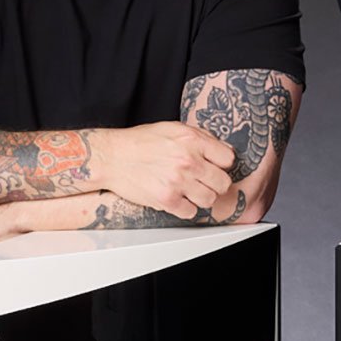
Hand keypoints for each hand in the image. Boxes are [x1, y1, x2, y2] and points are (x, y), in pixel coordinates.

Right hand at [96, 121, 238, 217]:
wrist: (111, 157)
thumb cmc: (139, 142)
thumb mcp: (172, 129)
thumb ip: (199, 138)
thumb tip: (222, 151)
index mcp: (192, 140)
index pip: (228, 159)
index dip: (221, 164)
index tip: (213, 167)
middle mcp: (188, 161)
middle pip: (223, 182)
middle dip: (214, 183)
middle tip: (202, 181)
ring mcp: (178, 181)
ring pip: (210, 199)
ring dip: (201, 197)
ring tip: (188, 191)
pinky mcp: (167, 199)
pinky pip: (191, 212)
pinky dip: (185, 208)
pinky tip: (177, 199)